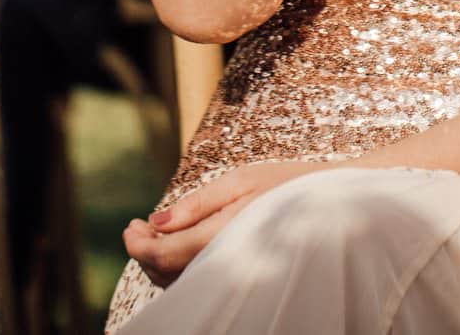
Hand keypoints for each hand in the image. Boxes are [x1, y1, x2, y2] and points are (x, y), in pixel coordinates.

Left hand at [122, 158, 323, 286]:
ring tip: (155, 232)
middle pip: (166, 272)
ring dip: (159, 259)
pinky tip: (180, 243)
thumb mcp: (242, 180)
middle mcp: (227, 261)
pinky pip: (198, 279)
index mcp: (224, 235)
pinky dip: (178, 266)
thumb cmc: (287, 184)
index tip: (130, 225)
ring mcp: (235, 271)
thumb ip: (197, 204)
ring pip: (179, 280)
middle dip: (144, 251)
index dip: (138, 245)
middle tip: (137, 226)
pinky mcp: (240, 272)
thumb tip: (156, 222)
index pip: (164, 254)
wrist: (330, 204)